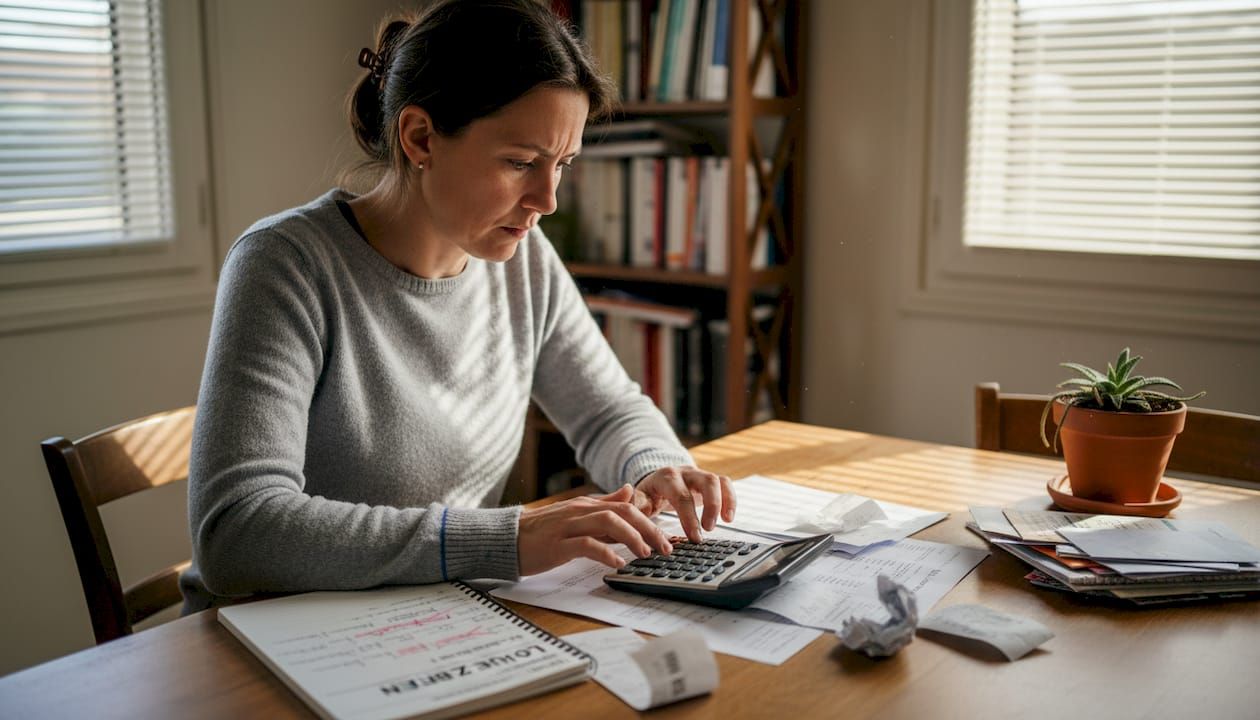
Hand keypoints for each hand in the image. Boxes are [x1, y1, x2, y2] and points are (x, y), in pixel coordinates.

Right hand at [517, 484, 673, 575]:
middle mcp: (580, 511)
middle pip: (623, 512)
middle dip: (649, 529)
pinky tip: (618, 564)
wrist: (507, 539)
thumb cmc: (543, 531)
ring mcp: (568, 526)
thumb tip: (630, 491)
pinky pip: (586, 545)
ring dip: (633, 538)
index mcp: (586, 505)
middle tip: (665, 548)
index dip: (650, 521)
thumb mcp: (576, 514)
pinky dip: (606, 553)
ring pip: (609, 522)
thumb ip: (604, 503)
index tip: (666, 538)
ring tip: (646, 554)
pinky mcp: (557, 545)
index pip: (626, 506)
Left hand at [635, 466, 735, 541]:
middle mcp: (685, 472)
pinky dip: (731, 498)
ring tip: (725, 522)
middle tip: (708, 531)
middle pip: (705, 482)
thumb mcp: (639, 499)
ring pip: (717, 480)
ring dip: (723, 501)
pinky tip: (729, 517)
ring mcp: (698, 474)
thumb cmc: (648, 494)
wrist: (656, 481)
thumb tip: (635, 510)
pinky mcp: (709, 480)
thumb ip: (636, 504)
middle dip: (710, 507)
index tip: (694, 536)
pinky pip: (725, 484)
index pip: (680, 494)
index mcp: (665, 477)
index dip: (689, 516)